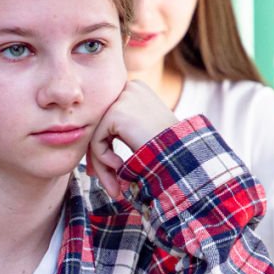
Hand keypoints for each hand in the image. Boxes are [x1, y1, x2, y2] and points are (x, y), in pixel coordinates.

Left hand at [85, 79, 179, 195]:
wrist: (181, 155)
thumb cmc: (168, 150)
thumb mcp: (143, 132)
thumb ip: (121, 130)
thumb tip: (93, 142)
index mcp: (136, 90)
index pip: (110, 118)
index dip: (106, 145)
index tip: (111, 169)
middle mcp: (129, 88)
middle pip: (101, 125)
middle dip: (100, 157)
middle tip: (108, 183)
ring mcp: (122, 98)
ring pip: (97, 134)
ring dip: (102, 164)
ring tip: (114, 185)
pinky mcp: (115, 112)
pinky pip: (96, 140)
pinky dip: (103, 158)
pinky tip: (119, 165)